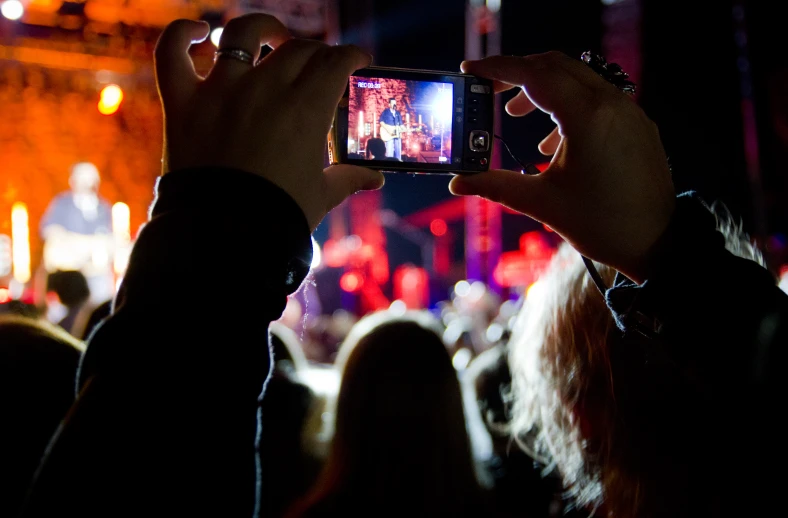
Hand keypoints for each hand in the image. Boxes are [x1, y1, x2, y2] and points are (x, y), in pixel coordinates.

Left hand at [154, 15, 383, 229]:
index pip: (335, 62)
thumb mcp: (320, 195)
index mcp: (305, 110)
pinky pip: (173, 52)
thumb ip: (348, 178)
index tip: (356, 58)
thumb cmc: (278, 217)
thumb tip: (375, 179)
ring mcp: (221, 92)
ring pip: (245, 35)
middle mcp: (265, 90)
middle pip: (299, 49)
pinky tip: (200, 31)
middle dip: (317, 52)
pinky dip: (183, 33)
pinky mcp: (183, 103)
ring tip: (273, 37)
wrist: (224, 238)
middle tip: (321, 65)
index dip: (351, 55)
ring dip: (265, 29)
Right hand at [450, 52, 674, 282]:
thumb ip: (495, 185)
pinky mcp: (638, 124)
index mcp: (587, 117)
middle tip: (488, 88)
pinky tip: (554, 140)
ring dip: (542, 88)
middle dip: (517, 72)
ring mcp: (629, 112)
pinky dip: (568, 103)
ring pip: (578, 78)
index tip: (471, 70)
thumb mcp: (542, 202)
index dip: (497, 68)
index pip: (533, 74)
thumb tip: (459, 182)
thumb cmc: (603, 224)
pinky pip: (598, 97)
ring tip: (515, 114)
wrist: (658, 243)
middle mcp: (611, 104)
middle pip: (555, 65)